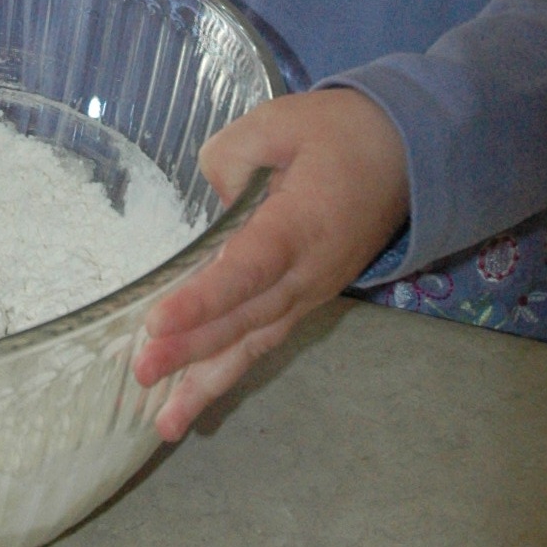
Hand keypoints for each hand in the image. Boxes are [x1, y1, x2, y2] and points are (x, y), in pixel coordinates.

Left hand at [134, 88, 408, 440]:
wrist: (404, 151)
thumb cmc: (337, 132)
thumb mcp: (279, 122)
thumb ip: (232, 158)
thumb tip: (212, 204)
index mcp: (301, 224)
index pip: (247, 270)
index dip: (203, 299)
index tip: (157, 323)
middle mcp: (309, 271)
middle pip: (247, 317)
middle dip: (193, 350)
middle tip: (142, 372)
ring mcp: (311, 291)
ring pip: (258, 342)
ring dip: (210, 381)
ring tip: (168, 424)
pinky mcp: (307, 298)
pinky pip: (266, 339)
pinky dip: (232, 370)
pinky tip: (198, 397)